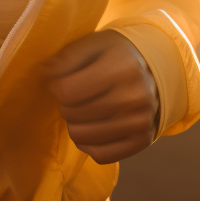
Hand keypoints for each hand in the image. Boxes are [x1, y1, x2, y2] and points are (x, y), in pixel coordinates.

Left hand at [41, 29, 159, 163]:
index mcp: (121, 67)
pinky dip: (88, 144)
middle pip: (73, 114)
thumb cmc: (116, 55)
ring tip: (81, 111)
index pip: (68, 91)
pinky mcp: (142, 142)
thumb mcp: (93, 44)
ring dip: (74, 125)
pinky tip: (91, 128)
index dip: (56, 87)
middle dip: (65, 105)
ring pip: (83, 138)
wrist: (154, 71)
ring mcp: (140, 122)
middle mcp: (135, 96)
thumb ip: (68, 57)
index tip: (61, 82)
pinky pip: (100, 155)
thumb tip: (45, 72)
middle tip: (73, 96)